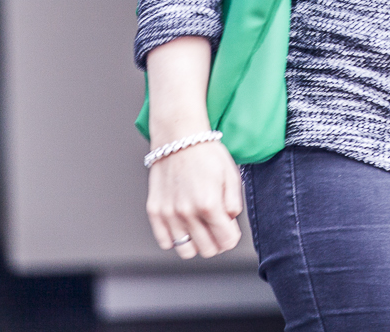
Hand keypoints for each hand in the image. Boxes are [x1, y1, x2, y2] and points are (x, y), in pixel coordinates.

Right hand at [144, 140, 244, 258]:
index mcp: (209, 204)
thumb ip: (234, 204)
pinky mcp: (155, 211)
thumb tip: (230, 222)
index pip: (226, 241)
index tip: (230, 231)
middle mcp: (187, 213)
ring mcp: (169, 214)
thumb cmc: (206, 153)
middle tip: (217, 229)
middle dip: (217, 242)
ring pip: (186, 251)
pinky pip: (165, 242)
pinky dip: (175, 239)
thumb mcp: (231, 175)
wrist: (179, 138)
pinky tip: (182, 225)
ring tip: (200, 228)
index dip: (232, 237)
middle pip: (208, 250)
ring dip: (196, 244)